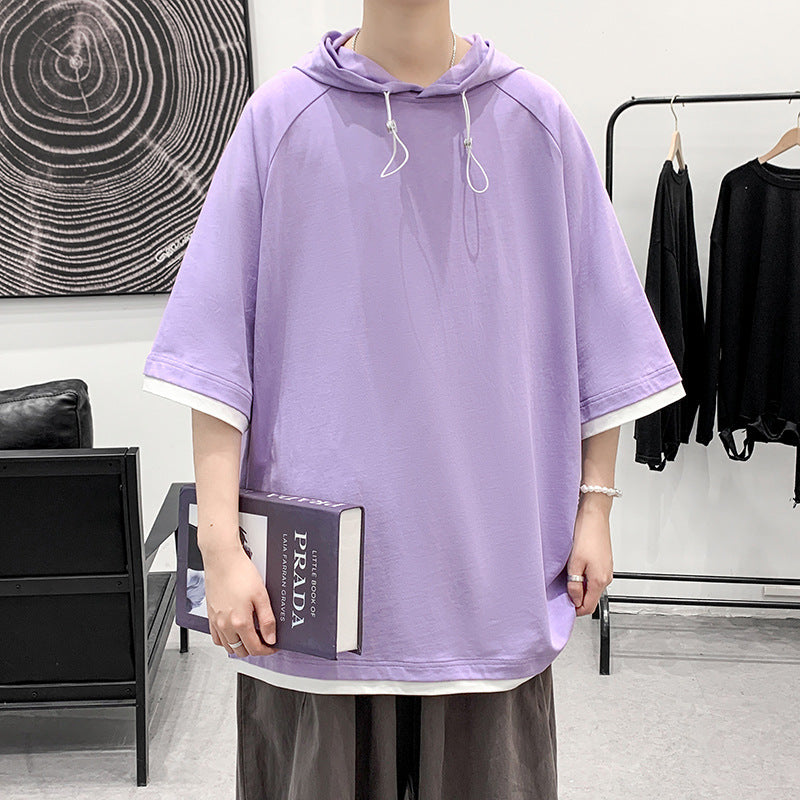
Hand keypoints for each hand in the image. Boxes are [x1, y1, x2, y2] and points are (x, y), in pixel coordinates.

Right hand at [201, 542, 278, 656]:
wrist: (222, 559)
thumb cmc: (240, 572)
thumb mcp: (261, 596)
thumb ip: (267, 620)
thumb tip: (271, 638)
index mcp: (240, 622)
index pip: (254, 648)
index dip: (267, 650)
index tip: (273, 646)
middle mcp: (225, 625)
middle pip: (241, 651)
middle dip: (254, 649)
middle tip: (264, 640)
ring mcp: (216, 621)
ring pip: (228, 647)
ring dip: (240, 646)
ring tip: (251, 636)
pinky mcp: (210, 616)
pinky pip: (216, 638)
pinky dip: (226, 640)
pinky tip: (234, 631)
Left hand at [566, 494, 613, 615]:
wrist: (594, 515)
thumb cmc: (585, 534)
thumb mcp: (574, 562)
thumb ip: (574, 584)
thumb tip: (574, 600)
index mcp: (600, 580)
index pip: (588, 607)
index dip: (574, 610)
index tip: (563, 606)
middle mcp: (606, 577)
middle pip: (591, 598)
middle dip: (576, 599)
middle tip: (561, 591)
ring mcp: (606, 570)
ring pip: (592, 587)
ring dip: (579, 587)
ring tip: (565, 578)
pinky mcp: (604, 562)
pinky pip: (593, 577)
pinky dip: (583, 577)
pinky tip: (573, 568)